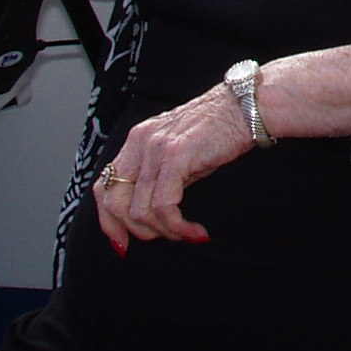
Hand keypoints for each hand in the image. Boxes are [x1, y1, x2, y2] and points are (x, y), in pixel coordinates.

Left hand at [92, 85, 251, 247]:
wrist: (246, 106)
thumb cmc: (219, 130)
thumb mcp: (178, 152)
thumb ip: (159, 177)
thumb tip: (150, 214)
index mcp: (136, 141)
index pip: (103, 187)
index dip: (108, 221)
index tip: (122, 243)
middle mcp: (139, 142)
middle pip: (113, 203)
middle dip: (133, 232)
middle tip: (160, 240)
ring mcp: (155, 148)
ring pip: (140, 211)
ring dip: (165, 232)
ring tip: (186, 234)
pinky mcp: (176, 156)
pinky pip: (164, 206)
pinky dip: (178, 227)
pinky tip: (196, 232)